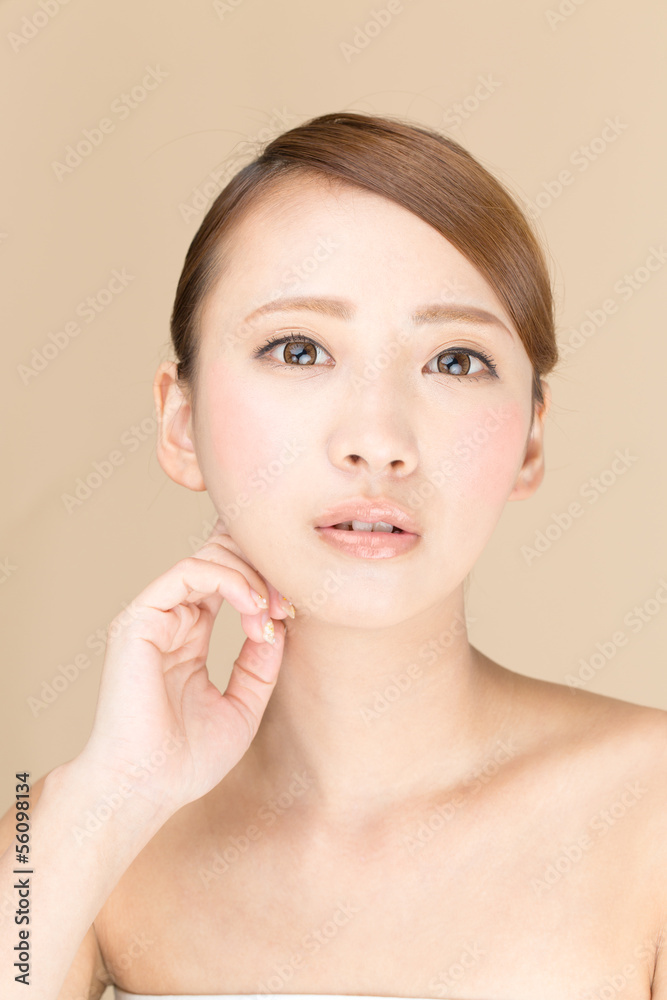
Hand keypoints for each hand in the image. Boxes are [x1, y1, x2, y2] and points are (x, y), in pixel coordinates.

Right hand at [77, 517, 291, 817]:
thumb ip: (261, 663)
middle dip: (261, 572)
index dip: (263, 584)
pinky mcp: (139, 619)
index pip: (224, 582)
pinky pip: (189, 572)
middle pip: (218, 559)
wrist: (146, 788)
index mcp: (187, 637)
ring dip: (250, 576)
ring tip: (272, 609)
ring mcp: (152, 617)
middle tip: (287, 604)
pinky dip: (229, 580)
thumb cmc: (187, 760)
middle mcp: (169, 621)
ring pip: (207, 559)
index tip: (292, 614)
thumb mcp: (244, 704)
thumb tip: (279, 624)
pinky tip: (252, 607)